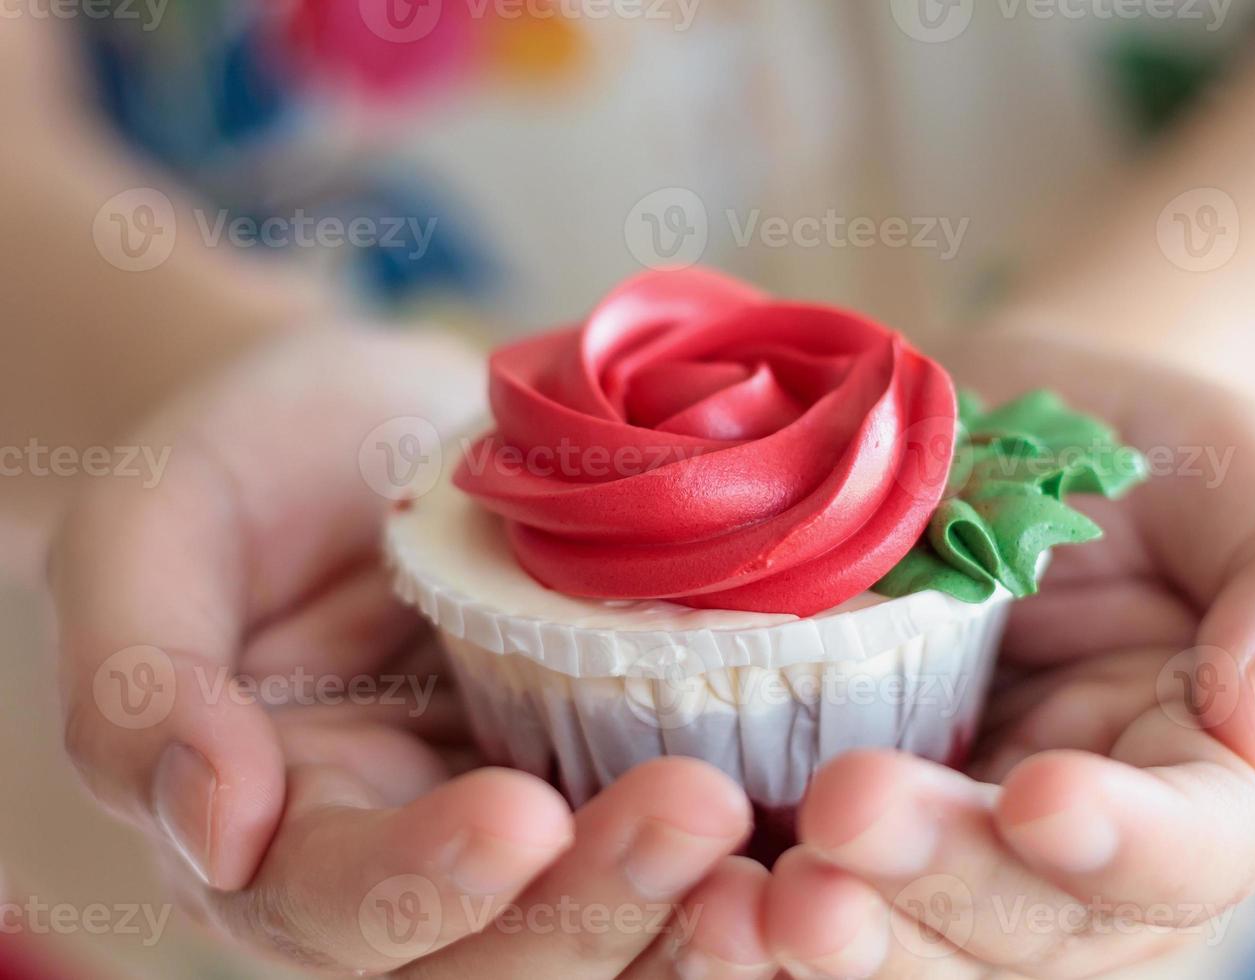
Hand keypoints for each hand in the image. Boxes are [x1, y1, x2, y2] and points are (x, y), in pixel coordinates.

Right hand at [50, 330, 774, 977]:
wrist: (376, 425)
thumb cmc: (253, 460)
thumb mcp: (155, 527)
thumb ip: (142, 675)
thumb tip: (212, 823)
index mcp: (282, 834)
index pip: (338, 911)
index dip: (421, 886)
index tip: (515, 814)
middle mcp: (410, 874)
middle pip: (492, 965)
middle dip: (592, 912)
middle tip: (697, 819)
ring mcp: (531, 842)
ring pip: (602, 948)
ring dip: (689, 932)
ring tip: (782, 878)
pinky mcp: (622, 789)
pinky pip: (684, 874)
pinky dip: (751, 881)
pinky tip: (823, 849)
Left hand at [764, 332, 1254, 977]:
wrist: (985, 434)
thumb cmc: (1127, 446)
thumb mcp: (1237, 468)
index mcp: (1204, 776)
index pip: (1196, 845)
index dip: (1127, 843)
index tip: (1041, 797)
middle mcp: (1078, 851)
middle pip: (1030, 920)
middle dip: (941, 882)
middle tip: (846, 813)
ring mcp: (953, 852)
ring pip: (916, 942)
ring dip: (836, 934)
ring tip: (747, 899)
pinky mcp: (841, 834)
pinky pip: (810, 895)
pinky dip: (749, 912)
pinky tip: (698, 888)